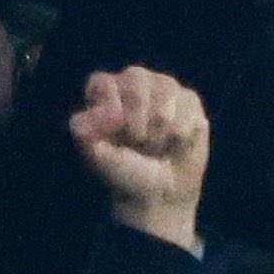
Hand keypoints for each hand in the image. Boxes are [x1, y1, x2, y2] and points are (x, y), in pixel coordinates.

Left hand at [70, 67, 208, 253]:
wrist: (160, 192)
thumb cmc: (124, 171)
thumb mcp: (96, 156)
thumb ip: (84, 131)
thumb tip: (110, 112)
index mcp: (105, 90)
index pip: (104, 83)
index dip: (110, 109)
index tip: (116, 134)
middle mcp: (134, 81)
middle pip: (136, 80)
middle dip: (138, 121)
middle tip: (138, 142)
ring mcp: (164, 87)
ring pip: (165, 94)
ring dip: (160, 131)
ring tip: (156, 144)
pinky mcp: (189, 100)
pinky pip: (187, 109)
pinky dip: (180, 135)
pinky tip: (175, 143)